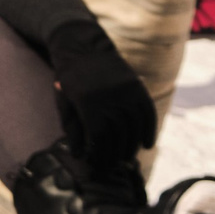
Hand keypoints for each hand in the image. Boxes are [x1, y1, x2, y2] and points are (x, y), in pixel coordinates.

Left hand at [49, 22, 156, 162]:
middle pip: (118, 134)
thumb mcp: (65, 103)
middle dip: (115, 154)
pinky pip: (148, 112)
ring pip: (135, 126)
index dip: (99, 154)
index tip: (97, 164)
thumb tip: (80, 156)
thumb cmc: (70, 80)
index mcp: (88, 102)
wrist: (84, 48)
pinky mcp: (136, 86)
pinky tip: (147, 144)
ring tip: (127, 158)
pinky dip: (149, 130)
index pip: (99, 137)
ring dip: (133, 146)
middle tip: (112, 166)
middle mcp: (110, 97)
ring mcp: (126, 90)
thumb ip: (72, 129)